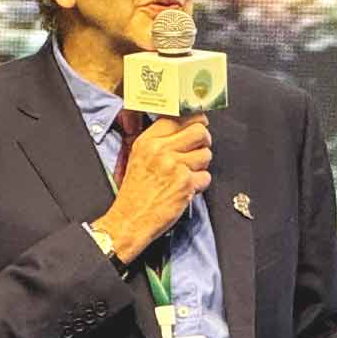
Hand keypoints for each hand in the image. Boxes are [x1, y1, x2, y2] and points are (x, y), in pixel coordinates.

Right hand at [96, 114, 211, 259]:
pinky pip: (206, 177)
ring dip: (202, 165)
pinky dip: (200, 184)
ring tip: (189, 173)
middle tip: (200, 148)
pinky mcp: (186, 184)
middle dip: (204, 140)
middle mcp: (161, 150)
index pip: (178, 118)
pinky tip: (188, 188)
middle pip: (199, 130)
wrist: (130, 219)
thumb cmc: (134, 193)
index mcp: (147, 141)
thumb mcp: (138, 157)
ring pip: (206, 154)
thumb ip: (158, 141)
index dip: (193, 120)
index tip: (198, 124)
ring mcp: (175, 166)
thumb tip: (184, 127)